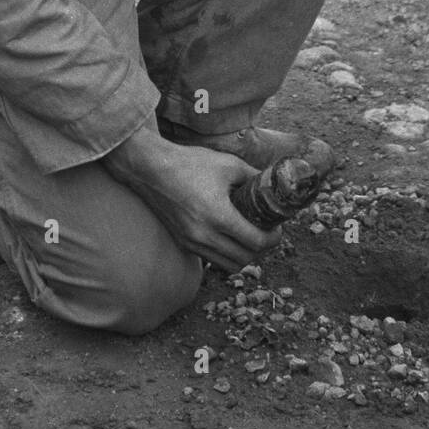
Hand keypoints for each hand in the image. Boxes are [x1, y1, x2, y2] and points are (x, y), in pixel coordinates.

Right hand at [103, 128, 279, 269]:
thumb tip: (271, 185)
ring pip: (227, 265)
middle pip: (244, 259)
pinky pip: (211, 260)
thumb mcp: (228, 164)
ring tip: (249, 237)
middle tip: (266, 233)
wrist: (151, 168)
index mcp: (219, 216)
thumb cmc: (190, 163)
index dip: (273, 239)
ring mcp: (191, 242)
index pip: (256, 242)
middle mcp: (204, 235)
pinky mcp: (182, 243)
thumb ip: (253, 176)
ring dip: (243, 256)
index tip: (277, 229)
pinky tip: (228, 237)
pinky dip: (224, 254)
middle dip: (261, 249)